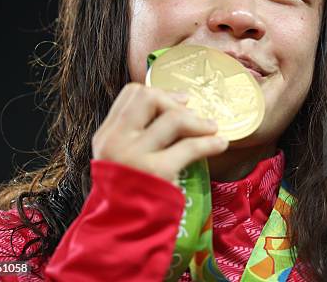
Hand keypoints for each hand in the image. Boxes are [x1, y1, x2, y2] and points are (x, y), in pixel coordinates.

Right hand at [92, 82, 227, 183]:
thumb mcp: (122, 158)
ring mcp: (136, 156)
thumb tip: (177, 102)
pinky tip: (220, 144)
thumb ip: (138, 133)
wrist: (121, 233)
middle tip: (195, 116)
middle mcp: (116, 141)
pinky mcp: (158, 173)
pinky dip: (210, 143)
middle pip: (150, 97)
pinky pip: (190, 147)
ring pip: (174, 118)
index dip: (160, 93)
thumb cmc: (130, 193)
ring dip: (200, 121)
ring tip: (212, 129)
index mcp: (107, 134)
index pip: (131, 93)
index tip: (180, 102)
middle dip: (177, 103)